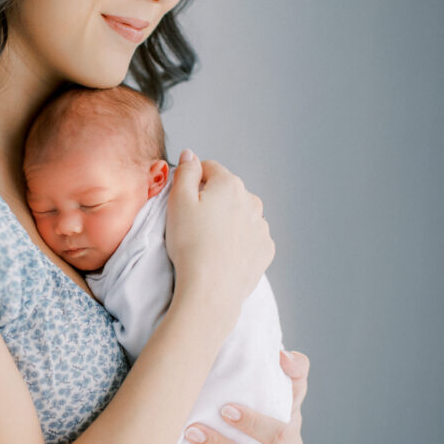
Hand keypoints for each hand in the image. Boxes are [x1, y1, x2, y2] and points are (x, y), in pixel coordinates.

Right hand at [166, 152, 274, 327]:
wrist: (211, 289)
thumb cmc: (190, 245)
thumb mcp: (177, 201)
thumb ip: (185, 172)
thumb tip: (190, 155)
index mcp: (229, 184)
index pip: (209, 168)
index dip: (192, 180)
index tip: (182, 199)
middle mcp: (252, 201)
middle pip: (227, 191)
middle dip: (211, 201)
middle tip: (193, 223)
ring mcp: (262, 226)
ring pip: (241, 214)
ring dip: (227, 220)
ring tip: (208, 241)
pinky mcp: (265, 250)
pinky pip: (250, 237)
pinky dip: (239, 241)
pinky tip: (223, 253)